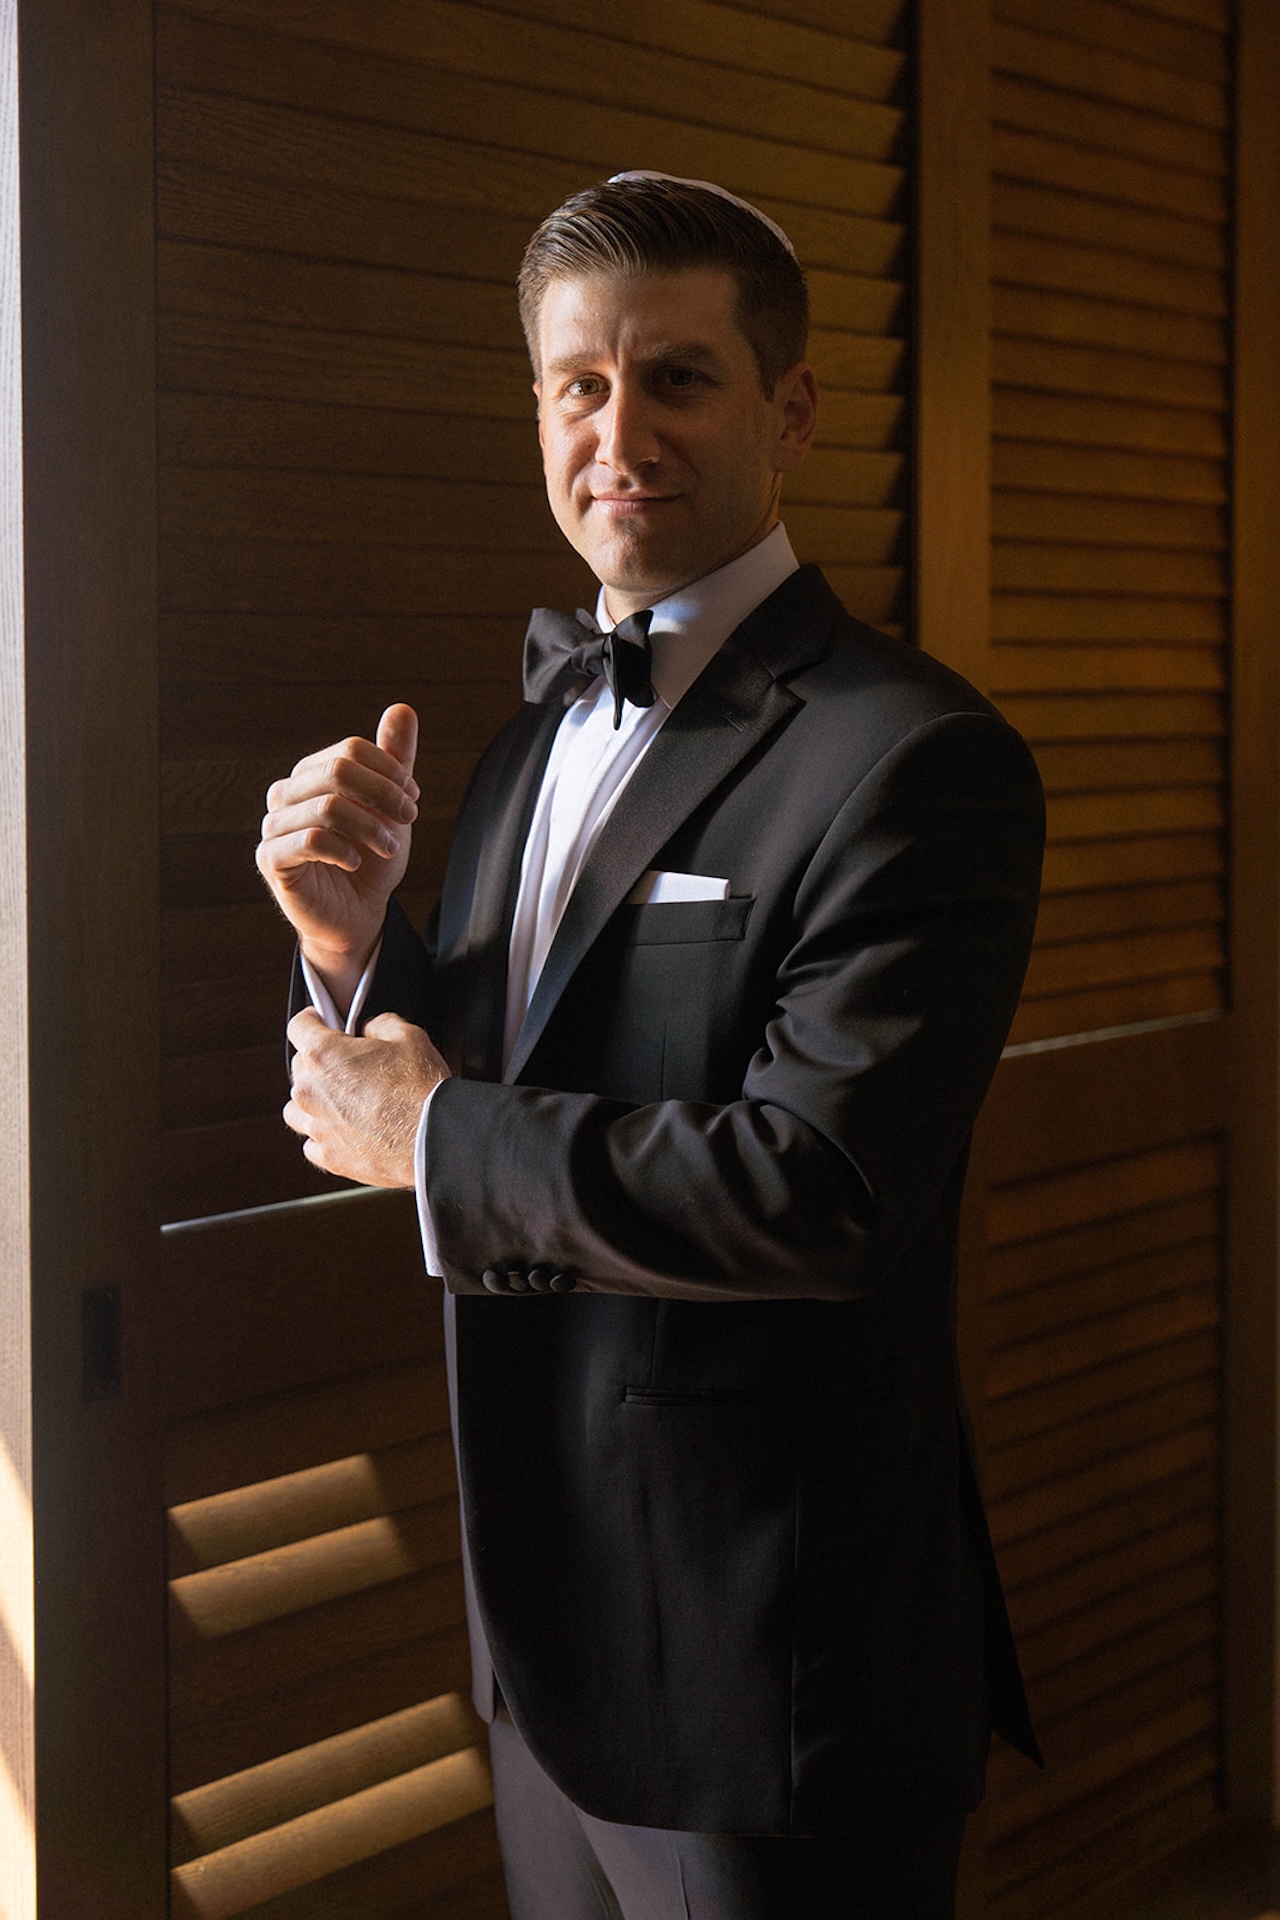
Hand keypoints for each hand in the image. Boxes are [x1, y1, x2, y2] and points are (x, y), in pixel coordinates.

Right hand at [257, 705, 419, 1001]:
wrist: (357, 914)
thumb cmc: (371, 859)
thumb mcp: (390, 807)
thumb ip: (394, 760)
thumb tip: (402, 708)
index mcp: (311, 774)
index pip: (350, 750)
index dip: (389, 771)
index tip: (412, 799)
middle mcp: (286, 794)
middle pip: (338, 771)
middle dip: (384, 795)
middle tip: (408, 819)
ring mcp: (275, 826)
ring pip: (327, 806)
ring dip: (370, 827)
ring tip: (389, 847)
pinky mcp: (272, 859)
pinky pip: (309, 840)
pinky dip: (343, 849)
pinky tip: (357, 863)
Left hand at [284, 1008, 449, 1188]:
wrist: (434, 1139)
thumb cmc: (421, 1090)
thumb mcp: (408, 1036)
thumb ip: (379, 1024)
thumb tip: (371, 1030)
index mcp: (323, 1055)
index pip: (298, 1027)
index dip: (312, 1020)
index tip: (320, 1022)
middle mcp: (310, 1091)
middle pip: (299, 1067)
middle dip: (319, 1061)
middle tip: (349, 1064)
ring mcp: (317, 1126)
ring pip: (295, 1109)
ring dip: (313, 1101)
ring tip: (338, 1101)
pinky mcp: (329, 1156)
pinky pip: (312, 1143)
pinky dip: (324, 1135)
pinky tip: (344, 1130)